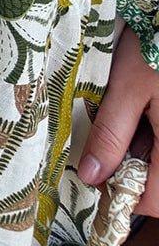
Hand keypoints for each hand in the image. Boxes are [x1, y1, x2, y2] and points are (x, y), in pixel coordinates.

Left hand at [77, 23, 158, 215]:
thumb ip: (110, 134)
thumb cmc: (155, 44)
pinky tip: (142, 105)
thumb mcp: (126, 87)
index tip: (95, 172)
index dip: (122, 192)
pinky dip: (152, 131)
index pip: (155, 200)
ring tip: (127, 113)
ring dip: (142, 149)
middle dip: (130, 167)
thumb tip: (92, 175)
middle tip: (107, 137)